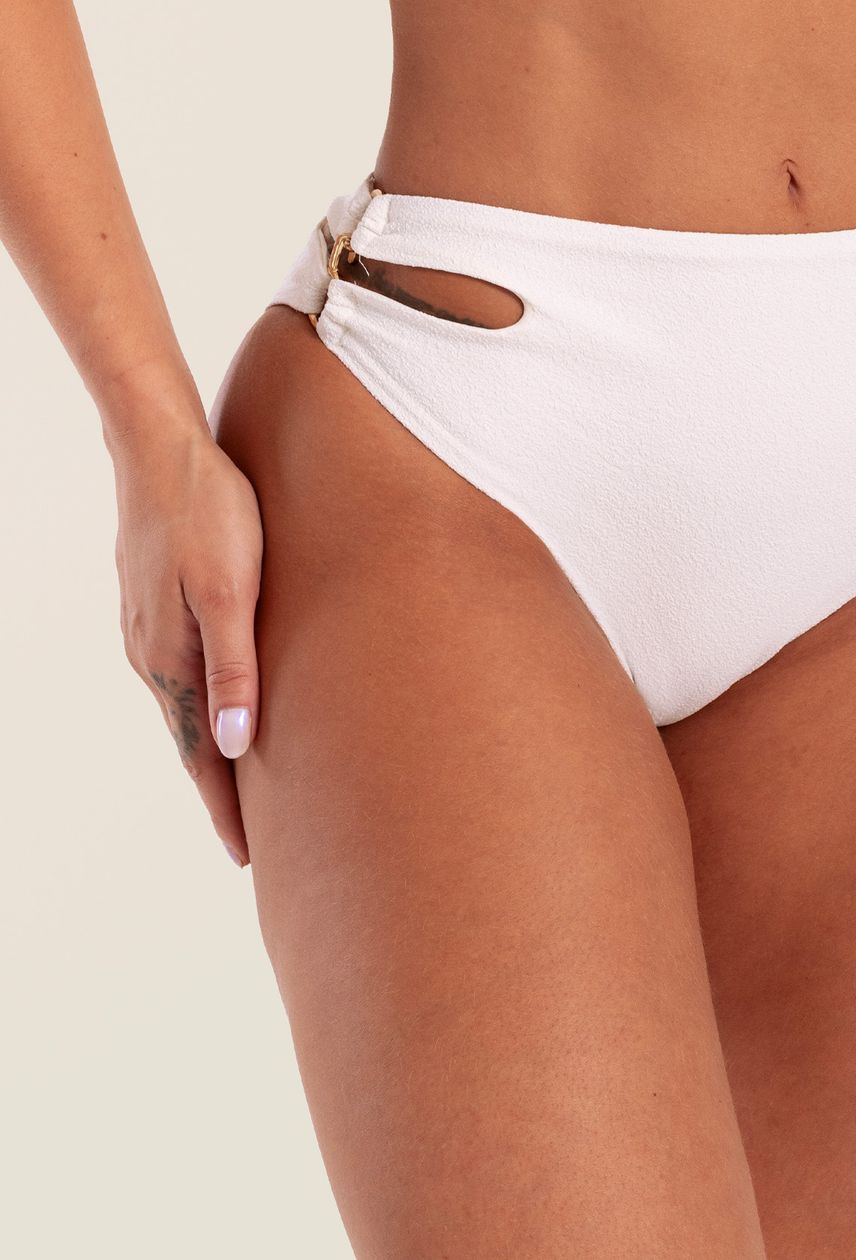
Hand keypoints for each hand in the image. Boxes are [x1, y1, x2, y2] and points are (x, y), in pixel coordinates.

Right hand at [112, 425, 263, 865]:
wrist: (162, 449)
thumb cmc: (210, 511)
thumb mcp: (232, 589)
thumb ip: (235, 665)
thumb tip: (231, 743)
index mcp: (173, 660)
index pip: (201, 756)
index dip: (225, 807)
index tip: (247, 856)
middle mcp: (155, 656)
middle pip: (192, 741)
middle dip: (220, 793)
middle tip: (252, 842)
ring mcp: (151, 631)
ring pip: (188, 709)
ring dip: (214, 752)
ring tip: (245, 788)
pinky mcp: (159, 607)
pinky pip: (186, 677)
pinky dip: (207, 708)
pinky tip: (225, 710)